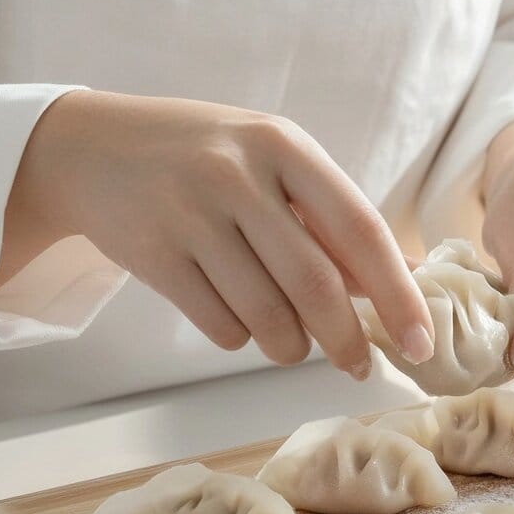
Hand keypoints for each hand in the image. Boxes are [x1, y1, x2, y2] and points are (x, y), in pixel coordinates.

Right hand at [0, 91, 434, 373]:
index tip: (421, 343)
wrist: (93, 148)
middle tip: (359, 367)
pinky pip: (219, 326)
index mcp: (285, 146)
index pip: (360, 228)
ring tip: (292, 343)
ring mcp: (189, 213)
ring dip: (291, 347)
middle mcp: (237, 174)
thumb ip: (333, 220)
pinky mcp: (152, 253)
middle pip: (314, 283)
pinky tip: (237, 317)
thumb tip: (403, 280)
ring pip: (266, 315)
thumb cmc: (208, 160)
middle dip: (346, 339)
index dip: (397, 294)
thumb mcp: (275, 166)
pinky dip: (241, 338)